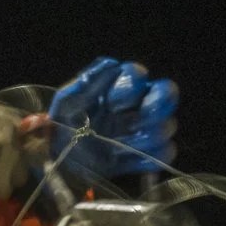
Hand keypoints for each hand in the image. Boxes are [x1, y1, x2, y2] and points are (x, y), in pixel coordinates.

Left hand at [48, 58, 176, 185]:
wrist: (58, 162)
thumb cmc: (61, 127)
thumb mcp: (67, 103)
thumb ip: (87, 82)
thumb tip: (111, 63)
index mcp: (116, 90)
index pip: (137, 76)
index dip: (131, 85)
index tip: (113, 102)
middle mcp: (134, 107)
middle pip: (167, 94)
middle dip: (157, 106)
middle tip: (140, 119)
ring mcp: (140, 132)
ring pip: (167, 126)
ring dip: (147, 137)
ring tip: (119, 146)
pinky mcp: (141, 158)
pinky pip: (163, 155)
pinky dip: (148, 159)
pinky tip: (123, 159)